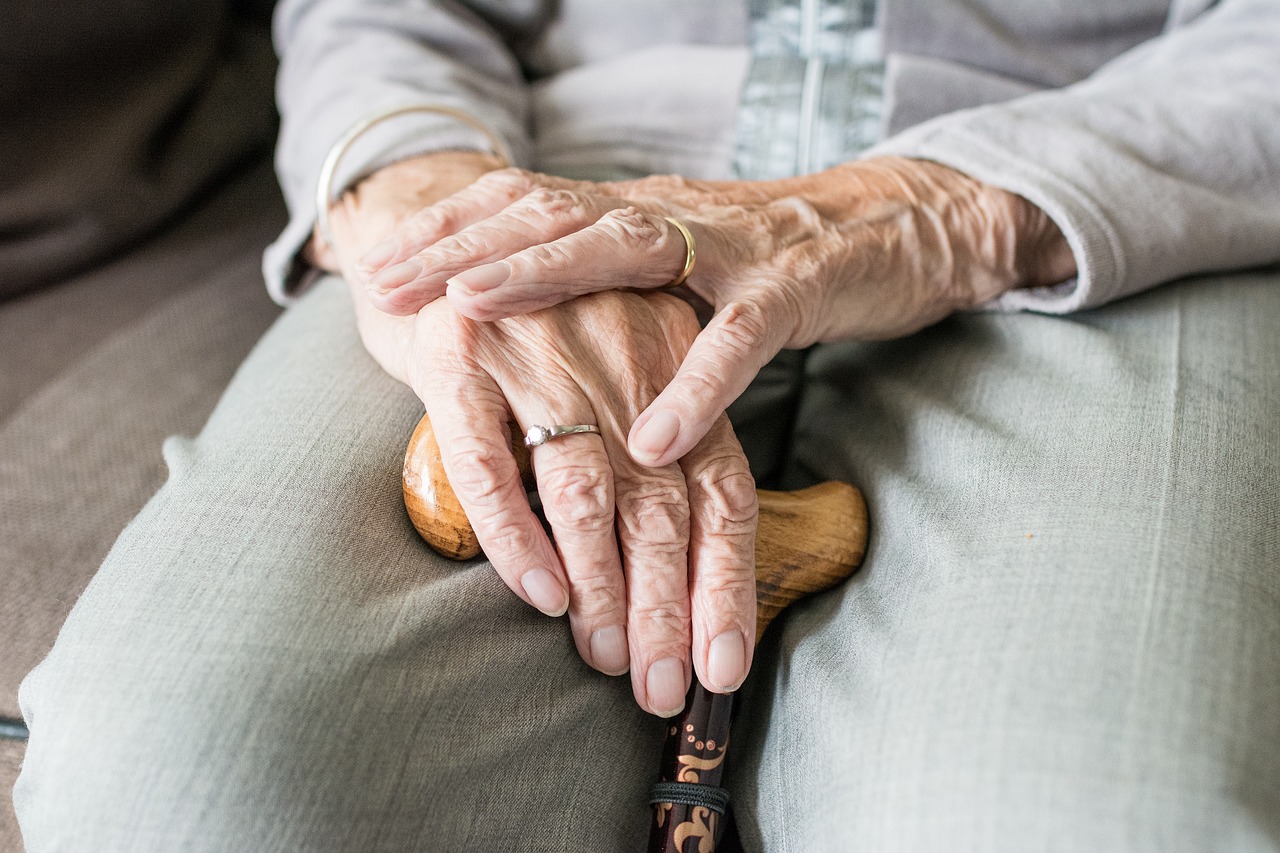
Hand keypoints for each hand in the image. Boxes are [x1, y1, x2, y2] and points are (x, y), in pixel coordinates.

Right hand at [323, 154, 758, 716]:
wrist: (432, 232)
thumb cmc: (536, 331)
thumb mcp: (612, 378)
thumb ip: (647, 459)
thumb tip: (672, 584)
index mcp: (673, 366)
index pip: (722, 490)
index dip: (725, 585)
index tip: (721, 669)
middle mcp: (620, 355)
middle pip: (662, 504)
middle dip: (666, 609)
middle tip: (659, 688)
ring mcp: (541, 351)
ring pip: (586, 490)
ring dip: (602, 586)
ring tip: (606, 658)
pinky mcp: (460, 354)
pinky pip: (490, 461)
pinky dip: (516, 535)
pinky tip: (539, 593)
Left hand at [356, 157, 1074, 466]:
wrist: (899, 224)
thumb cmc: (774, 259)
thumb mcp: (678, 264)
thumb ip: (612, 281)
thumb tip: (527, 314)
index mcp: (637, 212)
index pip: (527, 202)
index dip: (450, 229)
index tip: (379, 262)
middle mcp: (672, 216)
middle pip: (552, 211)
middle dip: (462, 245)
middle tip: (389, 283)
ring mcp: (733, 246)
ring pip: (629, 248)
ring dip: (544, 275)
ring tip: (472, 309)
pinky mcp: (796, 287)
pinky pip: (742, 338)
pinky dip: (695, 387)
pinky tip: (651, 437)